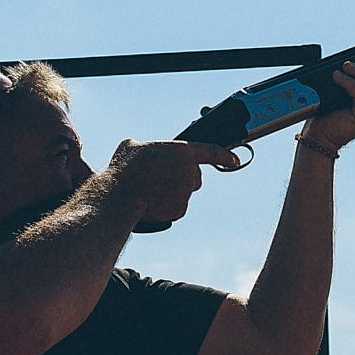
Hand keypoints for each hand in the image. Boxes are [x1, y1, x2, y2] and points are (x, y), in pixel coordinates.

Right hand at [110, 138, 239, 225]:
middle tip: (160, 178)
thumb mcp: (132, 146)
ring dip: (173, 192)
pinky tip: (152, 203)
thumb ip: (145, 146)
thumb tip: (140, 149)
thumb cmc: (124, 169)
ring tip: (151, 191)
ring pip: (185, 192)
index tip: (234, 160)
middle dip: (182, 178)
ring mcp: (187, 191)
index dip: (225, 156)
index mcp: (182, 151)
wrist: (120, 196)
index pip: (212, 151)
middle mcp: (189, 171)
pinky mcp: (181, 209)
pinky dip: (167, 206)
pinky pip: (177, 207)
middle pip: (194, 176)